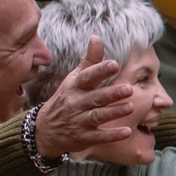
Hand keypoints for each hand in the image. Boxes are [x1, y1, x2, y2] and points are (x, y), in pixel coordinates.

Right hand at [36, 39, 138, 155]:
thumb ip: (89, 61)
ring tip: (131, 107)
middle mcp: (75, 103)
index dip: (99, 70)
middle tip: (129, 89)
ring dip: (114, 112)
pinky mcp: (82, 138)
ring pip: (97, 116)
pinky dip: (112, 135)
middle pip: (95, 97)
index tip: (114, 64)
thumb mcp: (74, 79)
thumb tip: (96, 37)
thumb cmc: (66, 99)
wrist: (44, 130)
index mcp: (74, 87)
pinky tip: (127, 131)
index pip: (87, 77)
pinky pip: (98, 136)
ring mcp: (78, 121)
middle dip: (111, 94)